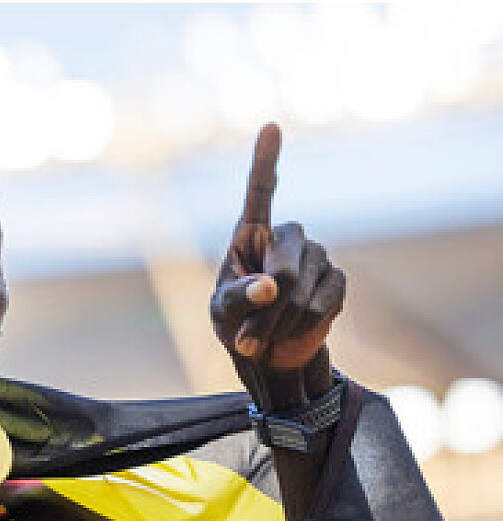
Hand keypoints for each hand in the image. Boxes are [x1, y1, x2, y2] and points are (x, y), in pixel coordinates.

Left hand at [210, 123, 344, 408]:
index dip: (265, 160)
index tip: (270, 126)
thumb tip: (272, 287)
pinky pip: (323, 302)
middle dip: (268, 307)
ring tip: (268, 334)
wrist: (270, 353)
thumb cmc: (236, 323)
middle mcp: (285, 237)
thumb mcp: (224, 313)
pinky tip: (295, 329)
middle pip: (285, 265)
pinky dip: (304, 325)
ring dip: (281, 322)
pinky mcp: (336, 280)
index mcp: (249, 234)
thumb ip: (239, 298)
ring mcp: (315, 255)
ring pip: (303, 288)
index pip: (260, 192)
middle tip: (248, 337)